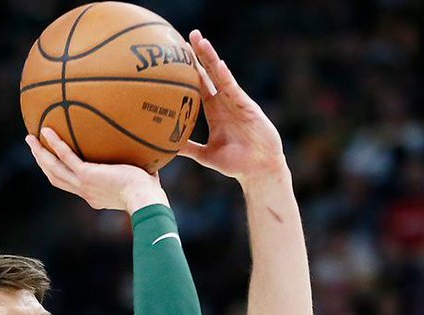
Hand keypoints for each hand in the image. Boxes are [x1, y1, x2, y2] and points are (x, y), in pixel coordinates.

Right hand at [26, 128, 168, 212]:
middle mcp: (85, 191)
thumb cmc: (150, 193)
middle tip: (34, 147)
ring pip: (53, 168)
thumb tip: (150, 150)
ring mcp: (83, 184)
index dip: (61, 173)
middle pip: (55, 177)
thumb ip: (138, 166)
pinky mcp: (86, 175)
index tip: (56, 162)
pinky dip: (55, 144)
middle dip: (43, 162)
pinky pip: (66, 156)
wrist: (146, 200)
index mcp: (95, 195)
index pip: (73, 184)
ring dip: (40, 153)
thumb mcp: (140, 179)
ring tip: (30, 138)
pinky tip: (46, 130)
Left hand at [180, 30, 286, 183]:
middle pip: (210, 73)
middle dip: (200, 54)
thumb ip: (188, 148)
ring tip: (201, 41)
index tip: (178, 53)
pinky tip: (218, 65)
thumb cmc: (235, 164)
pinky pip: (234, 90)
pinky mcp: (247, 107)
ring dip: (211, 58)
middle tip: (189, 34)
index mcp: (214, 111)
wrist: (258, 170)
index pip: (199, 84)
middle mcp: (224, 102)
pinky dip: (226, 78)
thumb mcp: (205, 155)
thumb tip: (165, 147)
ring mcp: (236, 102)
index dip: (190, 68)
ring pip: (221, 76)